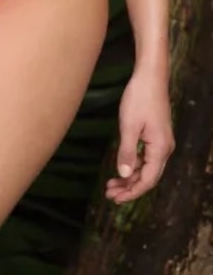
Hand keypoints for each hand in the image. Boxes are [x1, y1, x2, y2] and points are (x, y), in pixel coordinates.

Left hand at [105, 67, 174, 203]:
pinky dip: (134, 164)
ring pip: (147, 167)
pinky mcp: (157, 135)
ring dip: (130, 176)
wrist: (150, 76)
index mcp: (160, 149)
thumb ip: (127, 151)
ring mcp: (162, 142)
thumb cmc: (139, 98)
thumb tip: (123, 175)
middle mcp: (165, 149)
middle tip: (110, 194)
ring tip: (111, 184)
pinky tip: (122, 166)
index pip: (148, 180)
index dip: (132, 192)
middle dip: (129, 187)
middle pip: (148, 177)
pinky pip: (147, 156)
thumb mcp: (129, 125)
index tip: (115, 198)